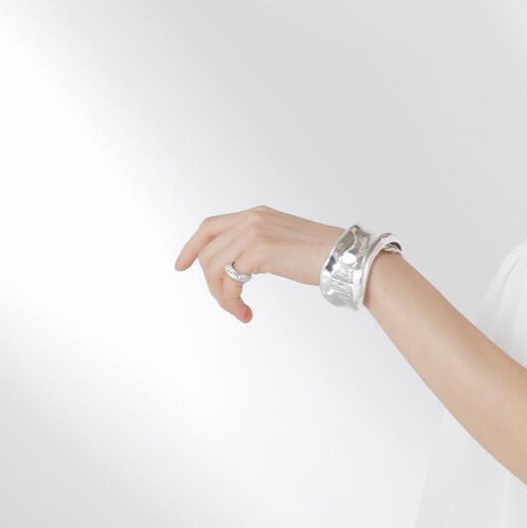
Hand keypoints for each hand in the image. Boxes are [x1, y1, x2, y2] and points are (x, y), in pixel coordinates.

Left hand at [174, 205, 345, 322]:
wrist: (345, 258)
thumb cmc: (324, 256)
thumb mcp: (285, 242)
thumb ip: (261, 245)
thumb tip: (242, 266)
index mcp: (257, 214)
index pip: (211, 226)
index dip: (192, 246)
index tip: (181, 264)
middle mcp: (251, 219)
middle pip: (207, 251)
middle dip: (210, 282)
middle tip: (225, 303)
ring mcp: (254, 233)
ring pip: (213, 267)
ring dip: (222, 296)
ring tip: (239, 311)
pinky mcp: (259, 251)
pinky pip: (230, 281)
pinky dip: (232, 301)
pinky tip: (246, 312)